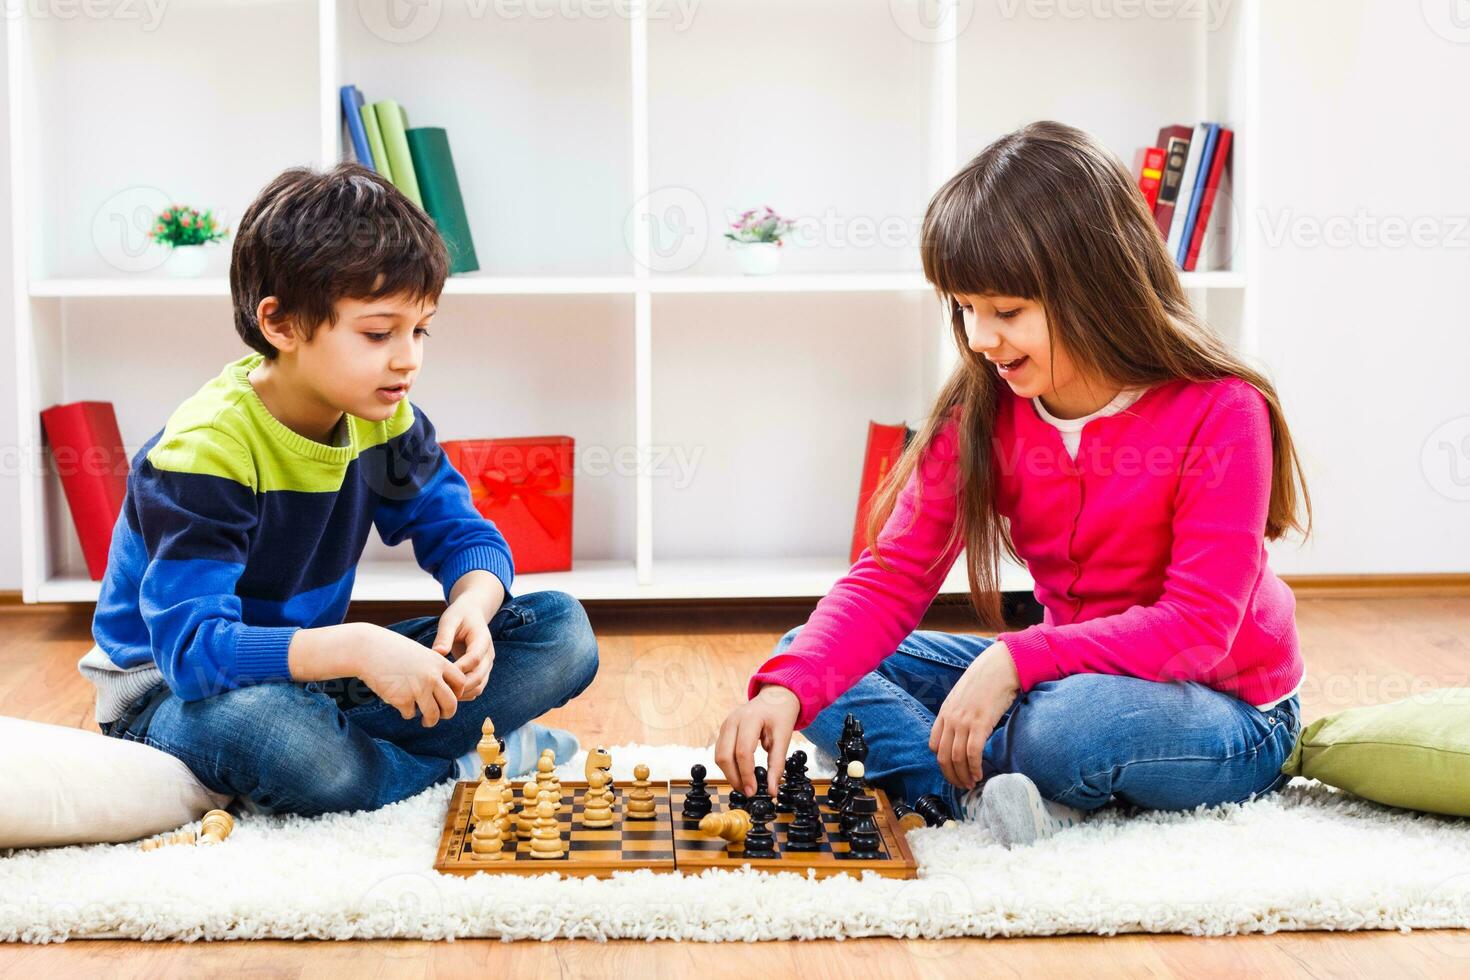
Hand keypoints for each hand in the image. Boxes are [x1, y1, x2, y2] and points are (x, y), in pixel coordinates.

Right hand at [356, 625, 470, 727]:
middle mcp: (432, 676)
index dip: (458, 693)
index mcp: (439, 662)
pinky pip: (410, 714)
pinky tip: (400, 704)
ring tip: (426, 721)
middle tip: (442, 716)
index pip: (461, 683)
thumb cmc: (392, 650)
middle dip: (448, 714)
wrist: (367, 649)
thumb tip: (444, 692)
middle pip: (451, 704)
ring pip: (433, 715)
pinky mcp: (402, 699)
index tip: (451, 697)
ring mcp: (418, 689)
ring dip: (430, 721)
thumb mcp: (420, 654)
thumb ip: (433, 669)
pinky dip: (407, 712)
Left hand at [431, 595, 494, 701]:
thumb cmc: (459, 615)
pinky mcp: (482, 671)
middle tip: (440, 690)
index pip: (475, 658)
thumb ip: (444, 636)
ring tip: (443, 694)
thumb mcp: (450, 620)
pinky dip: (465, 693)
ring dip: (463, 693)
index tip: (442, 675)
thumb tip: (437, 653)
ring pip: (480, 686)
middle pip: (479, 677)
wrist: (473, 613)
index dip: (460, 669)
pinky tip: (449, 693)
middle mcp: (489, 655)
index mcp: (482, 640)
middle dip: (460, 686)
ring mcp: (487, 664)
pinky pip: (477, 687)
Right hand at [714, 684, 800, 797]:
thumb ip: (777, 764)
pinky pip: (720, 752)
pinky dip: (728, 766)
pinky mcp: (723, 730)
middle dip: (734, 778)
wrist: (775, 696)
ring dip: (729, 774)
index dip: (746, 774)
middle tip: (748, 792)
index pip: (743, 752)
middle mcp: (732, 720)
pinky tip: (740, 774)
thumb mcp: (784, 738)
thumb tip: (772, 790)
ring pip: (718, 756)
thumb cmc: (781, 715)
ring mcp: (725, 724)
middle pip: (724, 756)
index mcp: (750, 718)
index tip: (753, 791)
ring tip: (745, 785)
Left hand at [929, 641, 1020, 789]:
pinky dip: (974, 768)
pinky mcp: (980, 723)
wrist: (1000, 666)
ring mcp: (964, 721)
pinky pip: (973, 753)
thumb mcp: (964, 696)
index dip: (941, 763)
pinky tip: (980, 774)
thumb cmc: (986, 681)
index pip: (933, 745)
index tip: (952, 771)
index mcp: (945, 712)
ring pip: (956, 758)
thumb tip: (963, 731)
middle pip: (942, 756)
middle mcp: (951, 718)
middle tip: (961, 785)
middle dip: (951, 775)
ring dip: (964, 775)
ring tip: (972, 783)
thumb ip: (959, 713)